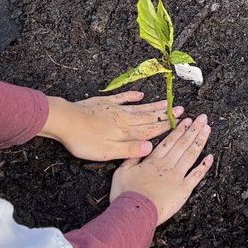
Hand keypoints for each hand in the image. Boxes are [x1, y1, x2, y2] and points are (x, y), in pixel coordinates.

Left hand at [39, 92, 183, 161]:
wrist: (66, 121)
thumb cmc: (85, 140)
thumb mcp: (107, 152)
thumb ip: (129, 150)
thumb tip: (151, 148)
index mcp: (126, 132)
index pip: (150, 129)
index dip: (165, 126)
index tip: (180, 122)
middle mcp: (124, 118)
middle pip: (148, 116)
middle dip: (165, 114)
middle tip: (181, 109)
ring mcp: (115, 109)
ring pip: (139, 107)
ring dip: (154, 106)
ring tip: (167, 102)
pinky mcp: (105, 103)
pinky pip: (123, 98)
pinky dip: (132, 96)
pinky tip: (140, 95)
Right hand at [111, 115, 213, 224]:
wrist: (135, 212)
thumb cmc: (126, 194)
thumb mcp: (122, 172)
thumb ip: (132, 157)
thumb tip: (139, 146)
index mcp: (153, 161)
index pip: (169, 141)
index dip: (179, 130)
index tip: (187, 120)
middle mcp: (167, 165)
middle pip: (183, 144)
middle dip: (194, 129)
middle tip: (203, 118)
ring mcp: (177, 176)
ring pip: (191, 155)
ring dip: (200, 141)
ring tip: (208, 129)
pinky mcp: (184, 189)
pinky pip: (196, 175)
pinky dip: (204, 166)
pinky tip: (210, 157)